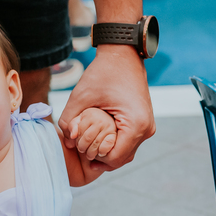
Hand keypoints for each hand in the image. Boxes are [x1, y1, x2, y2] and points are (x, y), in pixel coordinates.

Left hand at [57, 45, 153, 169]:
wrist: (123, 55)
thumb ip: (69, 121)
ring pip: (125, 153)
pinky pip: (128, 143)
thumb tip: (67, 143)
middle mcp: (146, 129)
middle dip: (100, 157)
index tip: (79, 146)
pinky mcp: (144, 123)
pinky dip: (113, 144)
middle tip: (81, 148)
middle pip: (121, 159)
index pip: (114, 158)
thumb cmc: (103, 73)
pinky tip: (97, 137)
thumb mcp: (81, 96)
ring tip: (87, 143)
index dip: (95, 157)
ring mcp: (147, 127)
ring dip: (106, 152)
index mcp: (136, 125)